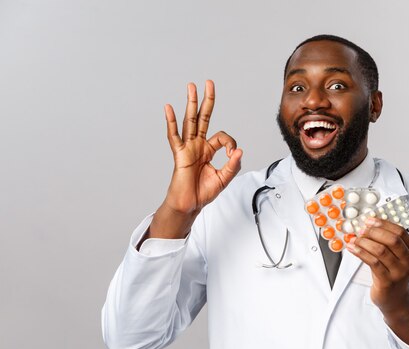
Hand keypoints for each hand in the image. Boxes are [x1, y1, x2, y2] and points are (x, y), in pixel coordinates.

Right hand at [148, 81, 242, 239]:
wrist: (190, 204)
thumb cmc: (204, 192)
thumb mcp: (224, 178)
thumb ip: (233, 165)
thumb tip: (240, 151)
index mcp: (209, 149)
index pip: (223, 136)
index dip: (231, 143)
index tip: (233, 154)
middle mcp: (198, 145)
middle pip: (203, 117)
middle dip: (206, 100)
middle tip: (209, 83)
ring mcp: (188, 148)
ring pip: (190, 121)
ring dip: (191, 103)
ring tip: (191, 86)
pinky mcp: (179, 154)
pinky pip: (174, 136)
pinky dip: (171, 122)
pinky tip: (169, 108)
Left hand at [346, 217, 408, 347]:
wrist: (395, 299)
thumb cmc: (392, 274)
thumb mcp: (396, 257)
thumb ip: (387, 243)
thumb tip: (368, 226)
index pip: (400, 232)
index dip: (384, 224)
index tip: (370, 220)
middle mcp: (408, 261)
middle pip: (392, 239)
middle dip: (374, 231)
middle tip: (361, 229)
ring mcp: (398, 272)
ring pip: (381, 250)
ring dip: (365, 242)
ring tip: (355, 239)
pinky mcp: (387, 281)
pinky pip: (372, 262)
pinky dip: (360, 252)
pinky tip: (352, 248)